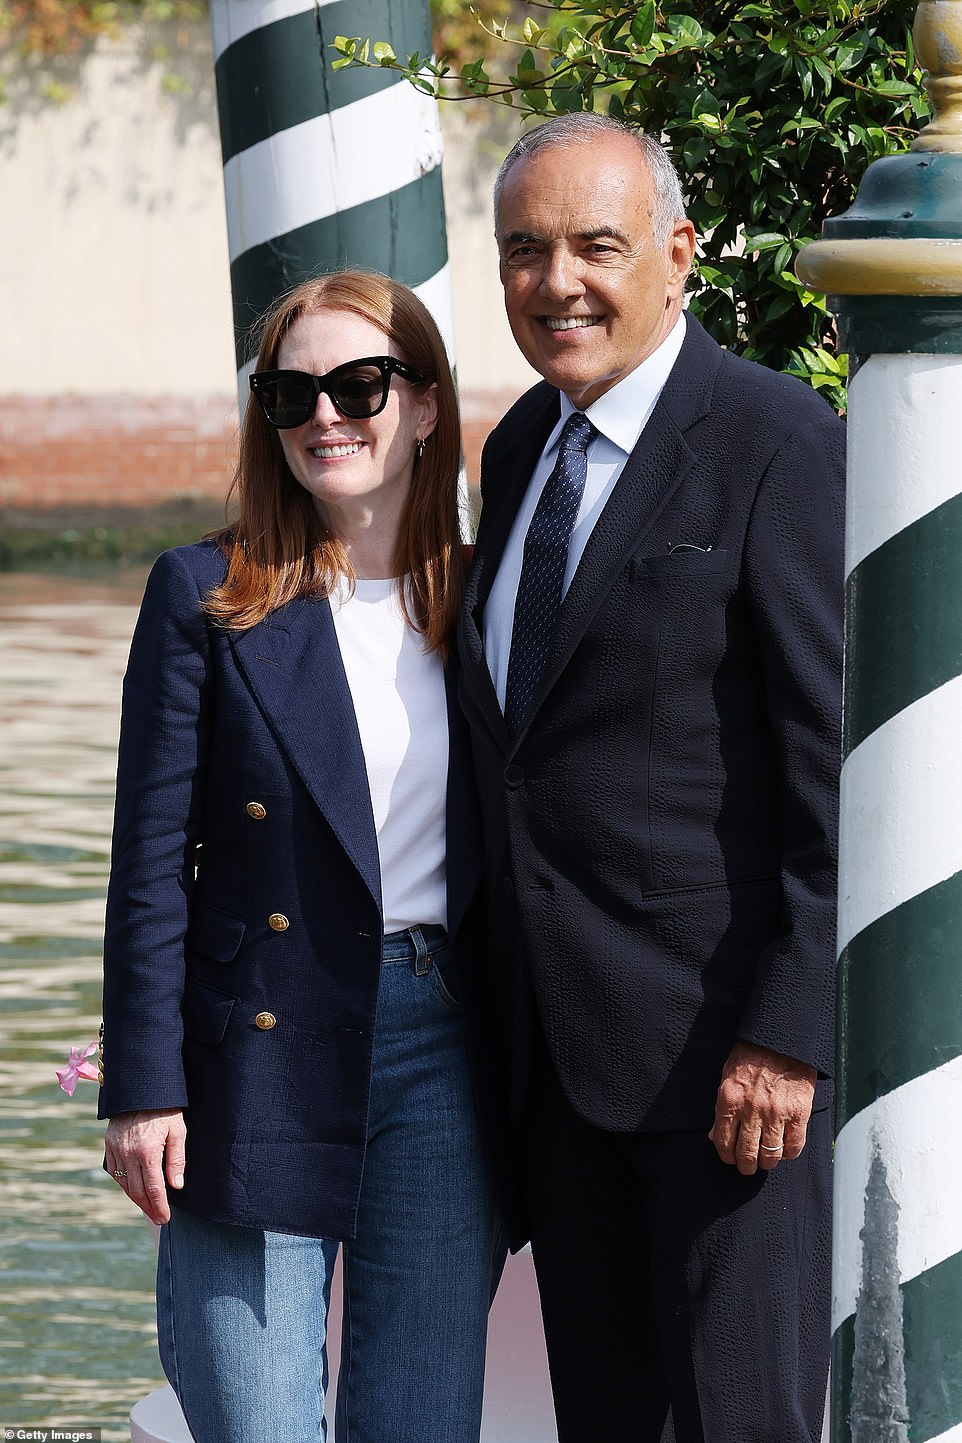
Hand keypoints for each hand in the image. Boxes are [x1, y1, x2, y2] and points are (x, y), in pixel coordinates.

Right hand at [104, 1109, 185, 1224]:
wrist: (141, 1088)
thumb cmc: (165, 1109)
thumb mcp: (178, 1131)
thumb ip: (177, 1159)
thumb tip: (177, 1186)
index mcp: (147, 1151)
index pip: (153, 1189)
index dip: (159, 1206)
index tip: (165, 1218)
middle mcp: (128, 1154)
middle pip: (137, 1191)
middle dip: (148, 1208)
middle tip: (158, 1218)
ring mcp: (116, 1150)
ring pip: (123, 1184)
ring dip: (135, 1199)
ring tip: (148, 1208)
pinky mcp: (109, 1145)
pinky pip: (114, 1172)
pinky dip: (123, 1184)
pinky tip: (133, 1190)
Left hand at [708, 1041, 815, 1175]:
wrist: (783, 1039)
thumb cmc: (752, 1055)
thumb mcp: (727, 1076)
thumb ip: (721, 1108)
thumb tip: (714, 1137)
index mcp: (729, 1099)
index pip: (723, 1142)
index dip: (727, 1156)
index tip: (731, 1158)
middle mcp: (751, 1110)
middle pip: (746, 1154)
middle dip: (745, 1166)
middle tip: (748, 1166)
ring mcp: (776, 1113)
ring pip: (770, 1155)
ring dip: (767, 1162)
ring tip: (766, 1159)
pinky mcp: (799, 1113)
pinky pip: (794, 1146)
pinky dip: (788, 1153)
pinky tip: (784, 1148)